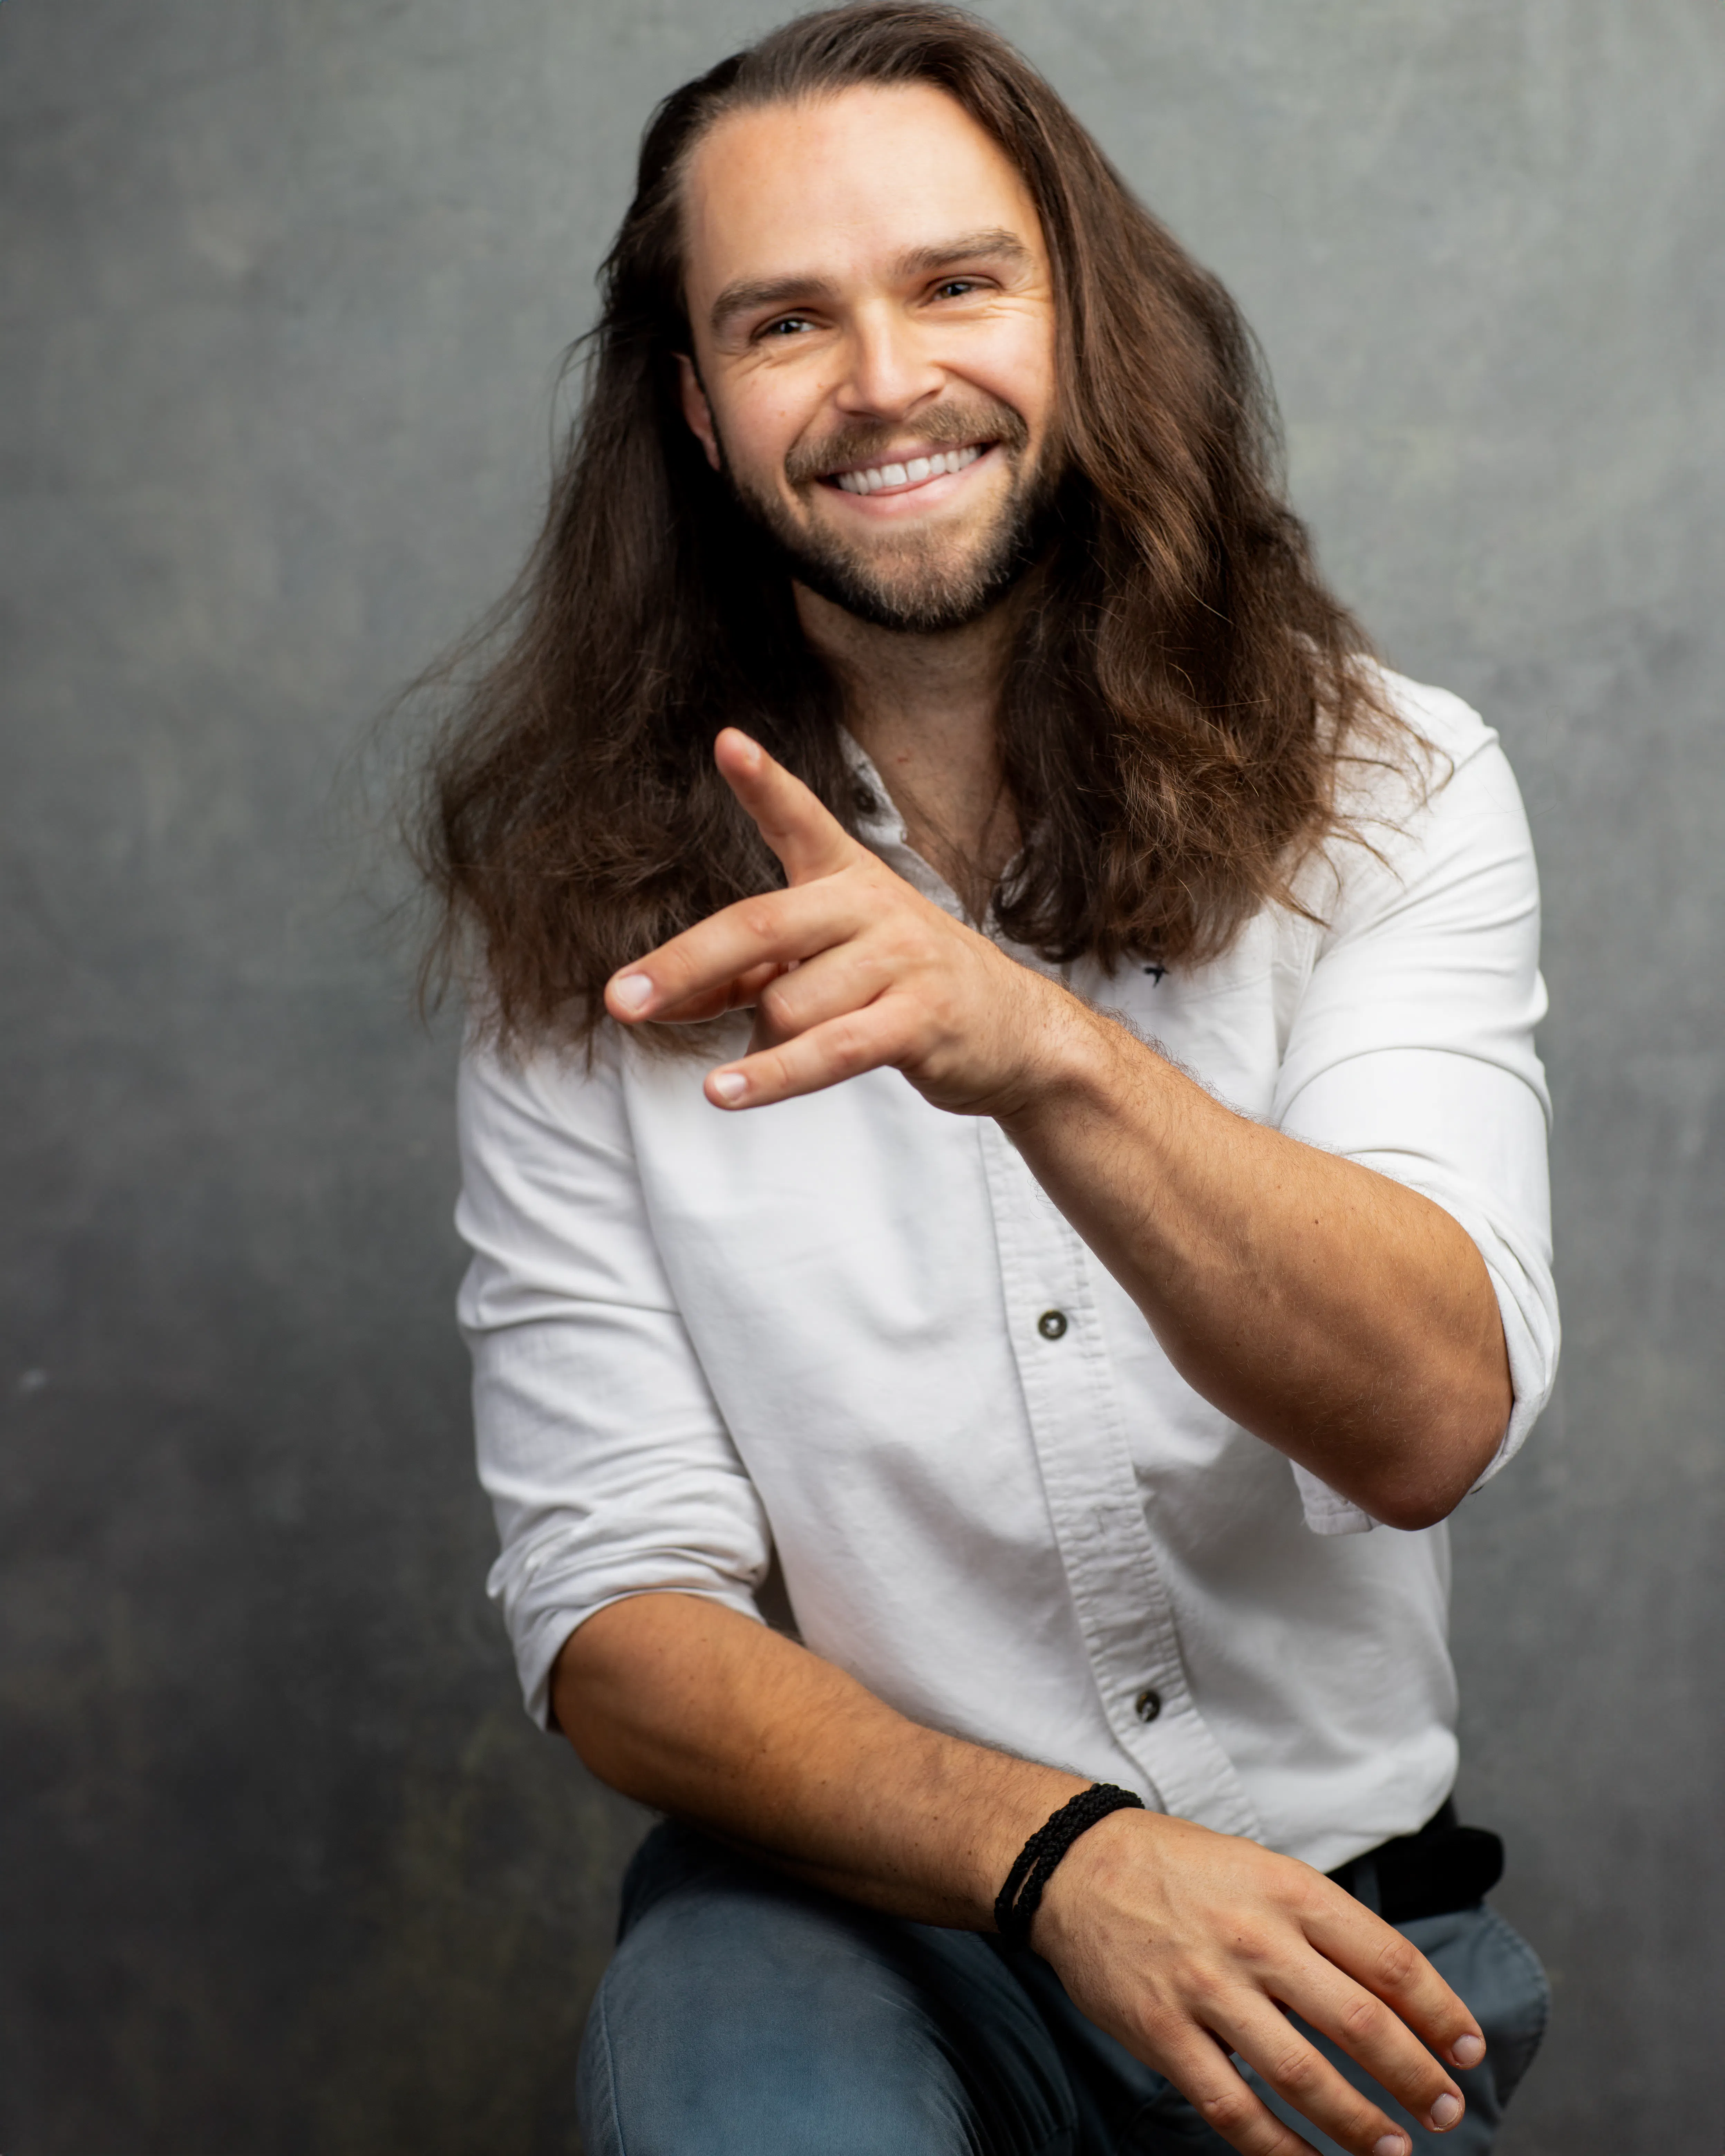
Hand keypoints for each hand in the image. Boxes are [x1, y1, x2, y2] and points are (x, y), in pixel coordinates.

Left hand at [603, 728, 1071, 1114]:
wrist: (1011, 1033)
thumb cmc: (898, 989)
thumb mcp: (819, 966)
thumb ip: (738, 975)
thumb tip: (651, 998)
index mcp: (846, 876)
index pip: (801, 818)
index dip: (765, 782)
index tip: (729, 744)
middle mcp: (873, 905)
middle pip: (760, 927)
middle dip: (682, 966)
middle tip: (619, 999)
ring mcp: (901, 959)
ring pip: (788, 1004)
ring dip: (764, 1043)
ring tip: (784, 1054)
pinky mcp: (920, 1018)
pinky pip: (827, 1051)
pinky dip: (770, 1076)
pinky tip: (723, 1091)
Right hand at [1035, 1809, 1485, 2155]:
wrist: (1076, 1865)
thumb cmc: (1180, 1869)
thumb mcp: (1261, 1869)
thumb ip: (1321, 1925)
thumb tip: (1392, 1992)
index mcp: (1288, 1892)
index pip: (1390, 1961)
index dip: (1440, 2013)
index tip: (1468, 2049)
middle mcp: (1255, 1939)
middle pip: (1360, 2023)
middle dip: (1415, 2077)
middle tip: (1445, 2110)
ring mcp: (1208, 1988)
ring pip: (1303, 2076)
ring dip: (1358, 2124)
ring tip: (1392, 2148)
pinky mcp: (1164, 2031)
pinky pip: (1233, 2107)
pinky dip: (1279, 2148)